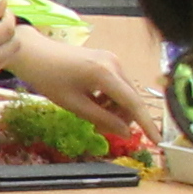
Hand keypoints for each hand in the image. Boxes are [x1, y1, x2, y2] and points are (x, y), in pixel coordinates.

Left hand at [8, 26, 155, 140]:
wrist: (34, 53)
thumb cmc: (48, 79)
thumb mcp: (74, 104)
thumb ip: (102, 119)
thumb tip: (125, 132)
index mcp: (106, 74)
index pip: (133, 103)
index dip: (147, 124)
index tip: (158, 140)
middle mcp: (115, 64)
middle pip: (131, 99)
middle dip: (122, 117)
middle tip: (101, 129)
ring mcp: (112, 59)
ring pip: (125, 92)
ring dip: (115, 108)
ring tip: (93, 115)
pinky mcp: (107, 59)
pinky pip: (117, 84)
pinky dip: (110, 97)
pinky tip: (93, 101)